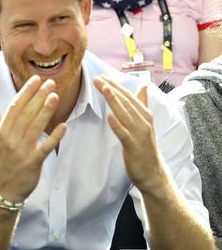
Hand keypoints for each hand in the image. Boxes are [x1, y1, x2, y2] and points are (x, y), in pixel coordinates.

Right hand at [0, 76, 65, 202]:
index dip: (25, 93)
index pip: (14, 107)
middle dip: (38, 97)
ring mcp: (21, 152)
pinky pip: (45, 148)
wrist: (4, 188)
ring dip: (45, 111)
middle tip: (50, 83)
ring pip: (35, 127)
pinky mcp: (33, 164)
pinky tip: (64, 126)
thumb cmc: (2, 160)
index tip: (36, 80)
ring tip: (55, 96)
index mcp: (1, 131)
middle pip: (26, 114)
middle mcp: (10, 139)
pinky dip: (54, 137)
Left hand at [93, 75, 168, 193]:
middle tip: (97, 78)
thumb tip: (144, 86)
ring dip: (114, 100)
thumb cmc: (145, 147)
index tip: (102, 76)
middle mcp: (144, 122)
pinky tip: (109, 116)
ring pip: (125, 114)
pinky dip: (117, 125)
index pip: (129, 97)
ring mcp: (139, 134)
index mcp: (145, 116)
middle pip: (126, 102)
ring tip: (104, 88)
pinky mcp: (134, 146)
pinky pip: (124, 134)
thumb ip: (142, 105)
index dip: (116, 86)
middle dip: (112, 89)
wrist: (153, 173)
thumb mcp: (145, 124)